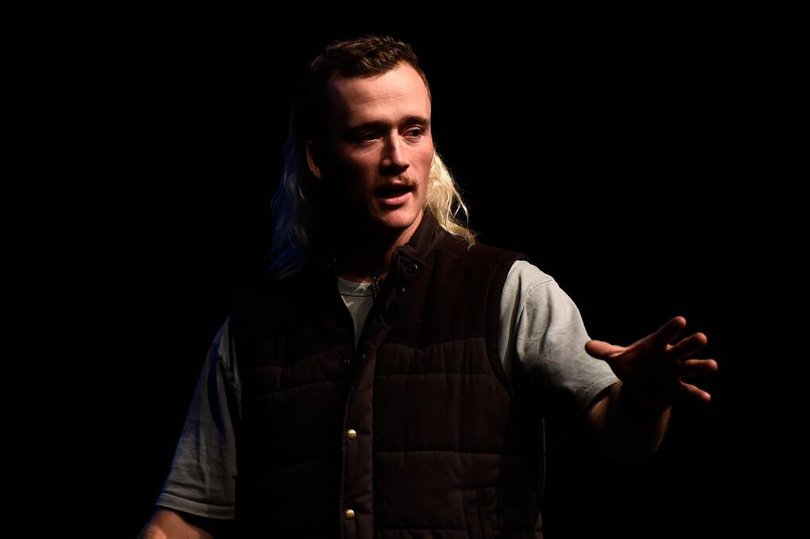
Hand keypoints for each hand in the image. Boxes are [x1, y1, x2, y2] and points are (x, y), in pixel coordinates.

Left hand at [585, 316, 717, 409]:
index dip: (671, 329)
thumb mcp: (617, 358)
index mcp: (655, 346)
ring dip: (700, 366)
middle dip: (690, 344)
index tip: (681, 320)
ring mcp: (674, 372)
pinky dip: (696, 394)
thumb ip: (604, 351)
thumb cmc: (634, 364)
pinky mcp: (676, 387)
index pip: (664, 335)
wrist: (642, 384)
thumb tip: (587, 346)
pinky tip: (706, 398)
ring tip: (713, 365)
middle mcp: (669, 356)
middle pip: (682, 348)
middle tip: (702, 337)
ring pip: (690, 367)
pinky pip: (688, 390)